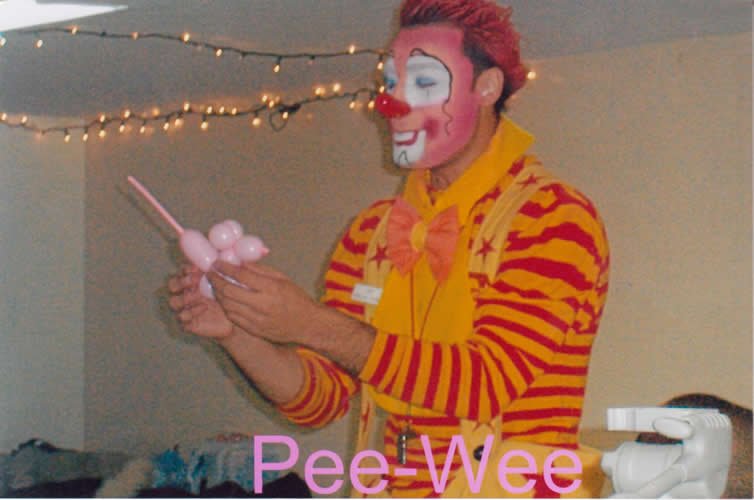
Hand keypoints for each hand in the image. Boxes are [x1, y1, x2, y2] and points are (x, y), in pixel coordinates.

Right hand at [167, 264, 233, 338]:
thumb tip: (226, 260)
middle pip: (172, 286)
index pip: (180, 273)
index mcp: (192, 284)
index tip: (196, 268)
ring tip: (198, 295)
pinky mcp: (188, 323)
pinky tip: (204, 307)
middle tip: (194, 280)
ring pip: (173, 302)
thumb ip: (221, 273)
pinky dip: (191, 312)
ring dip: (184, 296)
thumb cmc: (229, 300)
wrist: (234, 321)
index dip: (185, 270)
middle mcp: (186, 295)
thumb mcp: (226, 284)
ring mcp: (185, 309)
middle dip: (180, 281)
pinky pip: (182, 318)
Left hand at [207, 261, 327, 344]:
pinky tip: (224, 300)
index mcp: (271, 288)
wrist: (307, 324)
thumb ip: (260, 270)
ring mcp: (257, 319)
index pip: (241, 275)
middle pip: (229, 291)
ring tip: (215, 286)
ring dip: (218, 294)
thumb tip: (240, 261)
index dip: (225, 267)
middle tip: (210, 273)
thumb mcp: (282, 279)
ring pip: (228, 305)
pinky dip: (226, 307)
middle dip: (215, 280)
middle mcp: (262, 304)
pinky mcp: (254, 330)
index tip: (217, 263)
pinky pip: (233, 317)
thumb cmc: (296, 298)